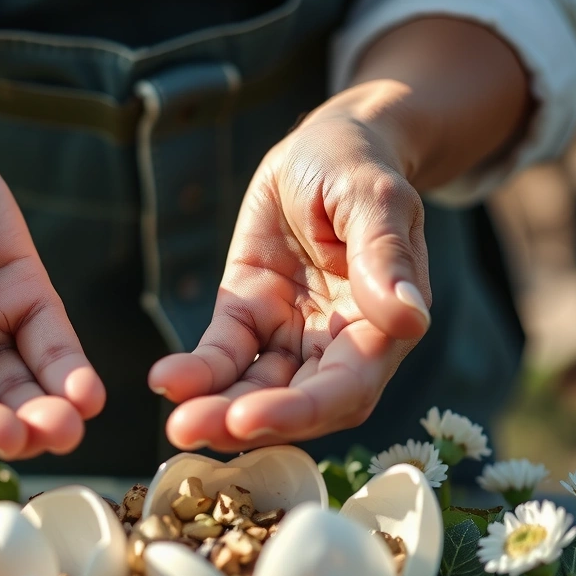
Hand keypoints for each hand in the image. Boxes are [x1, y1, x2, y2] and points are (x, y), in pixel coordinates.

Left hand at [149, 84, 431, 450]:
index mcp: (382, 324)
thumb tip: (408, 319)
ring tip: (177, 424)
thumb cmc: (359, 167)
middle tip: (190, 429)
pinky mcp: (249, 315)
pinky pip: (224, 353)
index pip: (347, 385)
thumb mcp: (375, 197)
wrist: (324, 146)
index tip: (249, 418)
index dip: (301, 410)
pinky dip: (198, 371)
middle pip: (296, 402)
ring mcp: (291, 332)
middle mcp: (339, 342)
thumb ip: (385, 255)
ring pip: (255, 387)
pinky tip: (167, 379)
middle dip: (246, 421)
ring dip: (217, 408)